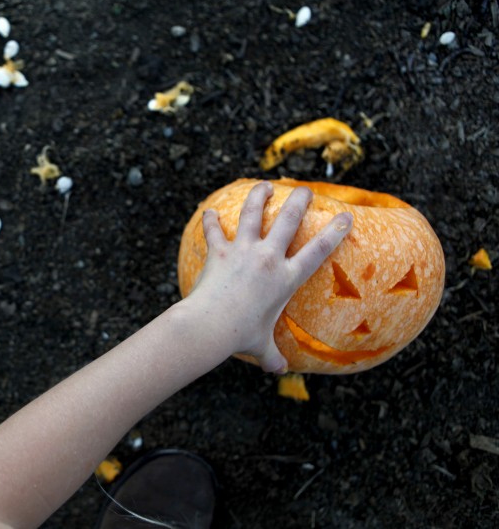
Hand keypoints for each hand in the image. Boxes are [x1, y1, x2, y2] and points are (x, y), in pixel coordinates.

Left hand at [185, 181, 352, 372]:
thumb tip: (278, 371)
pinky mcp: (219, 250)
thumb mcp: (262, 346)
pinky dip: (212, 221)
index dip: (335, 231)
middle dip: (299, 200)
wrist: (211, 325)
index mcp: (286, 279)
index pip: (318, 251)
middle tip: (304, 190)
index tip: (346, 216)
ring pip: (254, 213)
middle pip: (289, 220)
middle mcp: (268, 259)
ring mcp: (243, 251)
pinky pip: (215, 230)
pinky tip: (210, 212)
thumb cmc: (240, 336)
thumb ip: (272, 356)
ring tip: (265, 186)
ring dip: (260, 197)